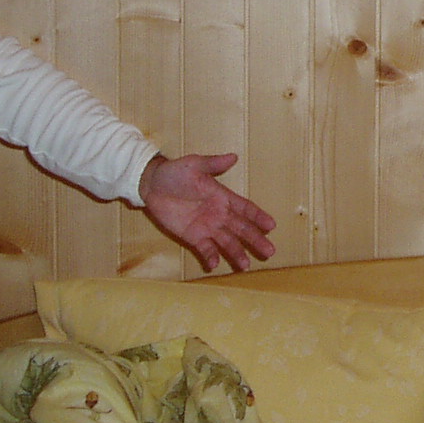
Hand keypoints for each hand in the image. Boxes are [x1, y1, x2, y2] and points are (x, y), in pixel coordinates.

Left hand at [139, 153, 275, 273]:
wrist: (151, 184)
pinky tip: (216, 265)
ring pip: (227, 242)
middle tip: (270, 251)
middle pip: (241, 229)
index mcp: (223, 197)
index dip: (258, 217)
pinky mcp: (192, 236)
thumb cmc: (174, 172)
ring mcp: (207, 227)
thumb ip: (213, 163)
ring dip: (237, 253)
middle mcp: (219, 214)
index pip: (245, 209)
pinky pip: (205, 248)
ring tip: (246, 266)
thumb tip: (234, 156)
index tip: (272, 226)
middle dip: (255, 240)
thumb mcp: (194, 164)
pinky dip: (211, 256)